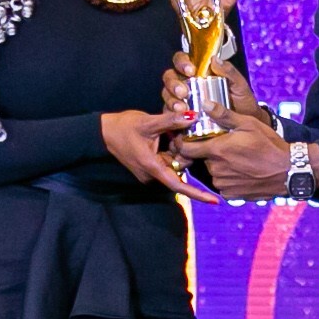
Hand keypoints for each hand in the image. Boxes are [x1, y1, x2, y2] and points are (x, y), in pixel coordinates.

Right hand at [101, 109, 217, 200]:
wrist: (104, 131)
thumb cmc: (123, 127)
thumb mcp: (148, 122)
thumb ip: (171, 121)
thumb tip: (193, 116)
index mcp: (152, 167)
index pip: (178, 185)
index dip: (197, 194)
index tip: (214, 201)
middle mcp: (152, 174)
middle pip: (178, 168)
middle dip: (185, 153)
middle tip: (179, 134)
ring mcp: (151, 171)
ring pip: (173, 163)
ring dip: (177, 149)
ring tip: (170, 132)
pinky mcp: (150, 165)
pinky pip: (167, 160)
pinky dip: (171, 149)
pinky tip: (168, 135)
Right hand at [163, 52, 265, 125]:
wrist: (245, 127)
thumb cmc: (242, 104)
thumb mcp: (239, 86)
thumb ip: (230, 72)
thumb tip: (215, 59)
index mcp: (199, 72)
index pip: (182, 61)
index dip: (182, 62)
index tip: (191, 70)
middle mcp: (187, 84)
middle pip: (170, 77)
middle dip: (174, 84)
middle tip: (183, 92)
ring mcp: (182, 101)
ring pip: (167, 95)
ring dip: (171, 100)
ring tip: (181, 109)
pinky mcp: (181, 118)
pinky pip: (170, 115)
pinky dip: (172, 117)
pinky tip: (181, 120)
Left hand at [192, 119, 301, 199]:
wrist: (288, 171)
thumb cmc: (269, 145)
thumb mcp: (248, 124)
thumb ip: (224, 115)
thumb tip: (205, 104)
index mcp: (217, 150)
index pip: (185, 148)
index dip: (183, 143)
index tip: (187, 138)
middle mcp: (216, 169)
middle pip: (201, 159)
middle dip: (209, 152)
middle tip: (225, 146)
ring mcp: (223, 184)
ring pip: (212, 172)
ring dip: (219, 165)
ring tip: (237, 159)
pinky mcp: (231, 195)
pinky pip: (222, 184)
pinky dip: (228, 178)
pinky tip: (242, 171)